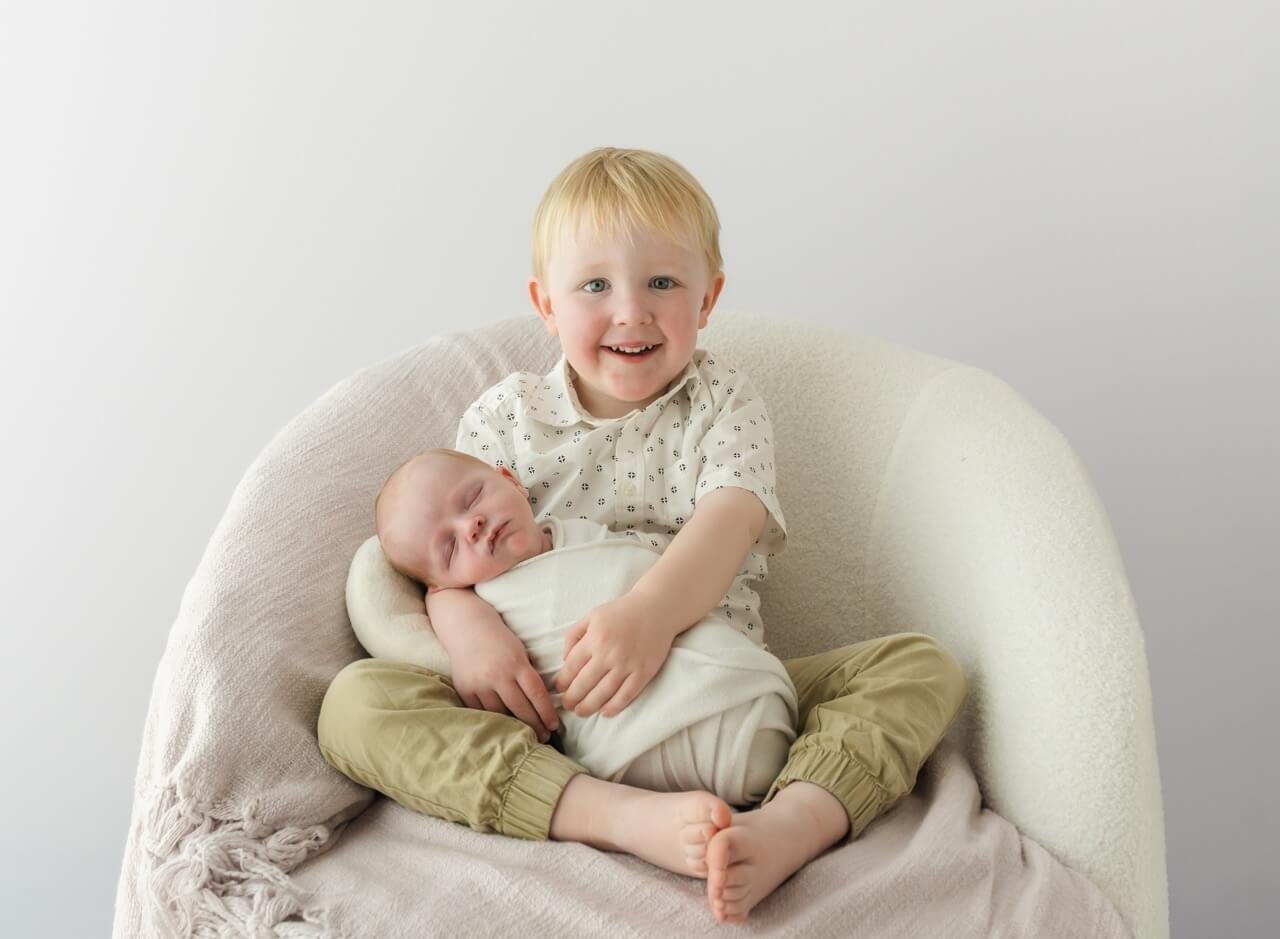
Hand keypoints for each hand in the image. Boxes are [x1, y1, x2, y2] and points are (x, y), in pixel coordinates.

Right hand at [447, 617, 559, 742]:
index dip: (547, 713)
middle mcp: (497, 675)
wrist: (467, 628)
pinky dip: (493, 720)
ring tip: (525, 735)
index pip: (536, 694)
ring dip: (514, 726)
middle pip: (520, 708)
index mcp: (516, 664)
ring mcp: (479, 684)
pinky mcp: (465, 690)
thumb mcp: (520, 652)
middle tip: (544, 737)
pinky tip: (503, 728)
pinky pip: (481, 712)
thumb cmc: (499, 640)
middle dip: (534, 725)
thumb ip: (528, 675)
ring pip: (500, 714)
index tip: (554, 725)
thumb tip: (543, 703)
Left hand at [553, 593, 673, 717]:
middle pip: (583, 684)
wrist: (656, 610)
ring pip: (602, 694)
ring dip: (588, 706)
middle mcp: (609, 653)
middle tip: (567, 705)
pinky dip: (614, 707)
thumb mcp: (592, 616)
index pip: (571, 667)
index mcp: (594, 638)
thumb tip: (565, 660)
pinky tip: (605, 712)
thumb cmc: (621, 612)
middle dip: (571, 698)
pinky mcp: (643, 673)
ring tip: (581, 711)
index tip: (558, 689)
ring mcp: (627, 665)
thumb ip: (573, 635)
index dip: (562, 682)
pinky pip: (626, 695)